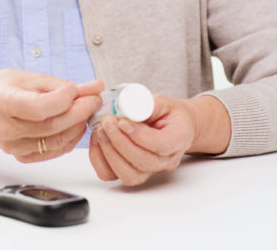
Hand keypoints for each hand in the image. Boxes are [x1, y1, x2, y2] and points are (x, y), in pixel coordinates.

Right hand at [0, 71, 102, 162]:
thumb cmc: (5, 88)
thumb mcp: (32, 78)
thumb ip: (63, 85)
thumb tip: (95, 87)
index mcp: (4, 103)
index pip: (39, 107)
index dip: (64, 99)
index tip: (77, 89)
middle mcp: (6, 129)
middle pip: (52, 126)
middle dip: (80, 111)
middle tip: (94, 99)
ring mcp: (14, 147)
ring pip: (58, 141)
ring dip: (79, 125)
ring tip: (86, 110)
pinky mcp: (22, 157)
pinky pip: (55, 151)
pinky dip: (71, 138)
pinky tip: (75, 124)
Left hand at [89, 94, 230, 185]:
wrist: (172, 125)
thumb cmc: (168, 113)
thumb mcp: (162, 101)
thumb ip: (147, 104)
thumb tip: (128, 107)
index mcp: (179, 139)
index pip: (161, 145)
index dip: (139, 136)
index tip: (123, 122)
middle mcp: (166, 160)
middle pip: (144, 163)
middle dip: (120, 142)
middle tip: (107, 122)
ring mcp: (150, 171)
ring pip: (129, 175)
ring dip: (110, 152)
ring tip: (101, 130)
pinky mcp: (132, 173)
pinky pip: (113, 176)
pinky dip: (100, 160)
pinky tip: (98, 141)